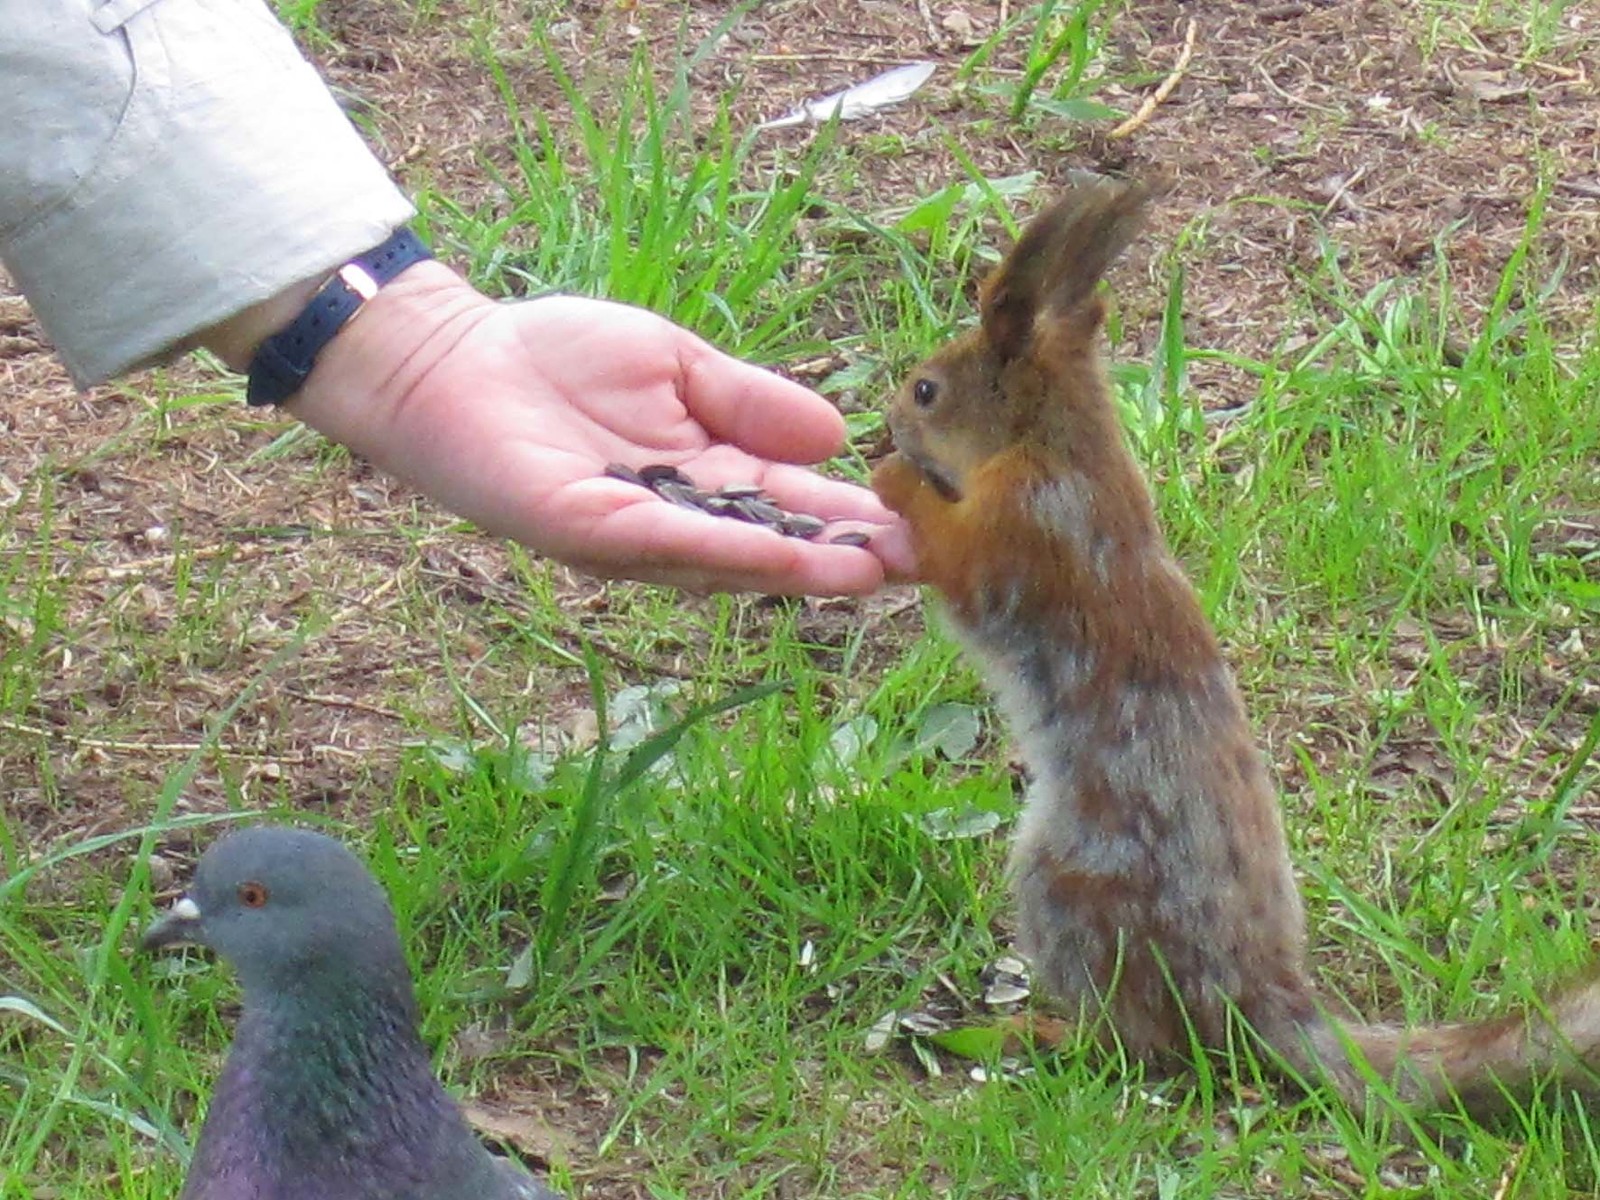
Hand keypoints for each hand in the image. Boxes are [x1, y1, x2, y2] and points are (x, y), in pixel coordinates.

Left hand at [284, 263, 916, 592]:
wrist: (455, 359)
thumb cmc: (557, 356)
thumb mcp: (677, 365)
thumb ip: (748, 401)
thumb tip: (836, 437)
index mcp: (702, 477)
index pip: (790, 504)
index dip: (851, 517)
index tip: (919, 526)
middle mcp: (676, 519)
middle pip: (772, 546)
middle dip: (844, 557)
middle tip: (921, 566)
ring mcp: (634, 534)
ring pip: (732, 559)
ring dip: (804, 567)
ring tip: (874, 570)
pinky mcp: (589, 530)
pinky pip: (670, 542)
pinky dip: (730, 550)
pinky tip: (786, 555)